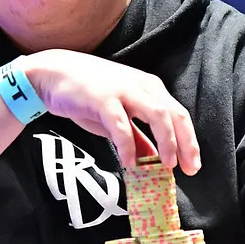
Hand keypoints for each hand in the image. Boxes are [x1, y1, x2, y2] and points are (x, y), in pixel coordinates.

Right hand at [18, 49, 201, 171]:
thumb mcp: (118, 117)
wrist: (52, 74)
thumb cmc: (87, 95)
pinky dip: (128, 144)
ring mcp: (123, 90)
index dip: (189, 142)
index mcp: (150, 89)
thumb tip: (155, 160)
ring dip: (166, 141)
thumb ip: (138, 136)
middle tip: (187, 169)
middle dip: (185, 144)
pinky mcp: (102, 98)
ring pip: (157, 114)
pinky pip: (121, 124)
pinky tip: (129, 162)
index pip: (179, 115)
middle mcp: (141, 86)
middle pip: (174, 115)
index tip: (192, 166)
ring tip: (165, 165)